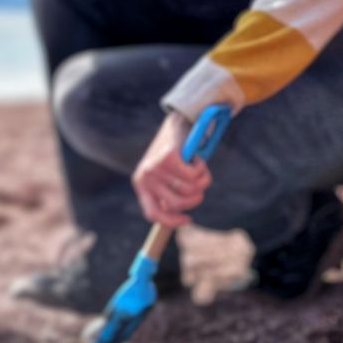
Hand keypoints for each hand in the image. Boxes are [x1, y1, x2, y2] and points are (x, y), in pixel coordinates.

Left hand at [132, 112, 212, 227]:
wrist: (177, 122)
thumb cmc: (175, 152)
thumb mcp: (165, 175)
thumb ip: (167, 192)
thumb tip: (177, 213)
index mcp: (141, 184)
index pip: (153, 214)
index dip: (172, 221)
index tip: (188, 219)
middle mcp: (145, 177)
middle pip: (177, 204)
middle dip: (195, 197)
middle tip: (200, 185)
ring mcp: (156, 167)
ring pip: (189, 189)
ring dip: (201, 180)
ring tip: (199, 168)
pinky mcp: (169, 157)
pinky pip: (193, 175)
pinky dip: (201, 169)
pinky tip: (197, 159)